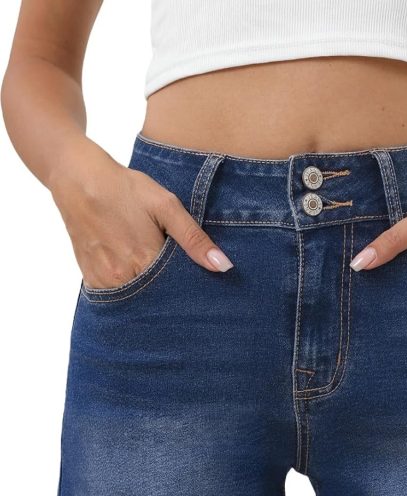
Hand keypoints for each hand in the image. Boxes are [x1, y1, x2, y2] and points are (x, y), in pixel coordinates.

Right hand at [49, 138, 232, 289]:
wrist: (79, 179)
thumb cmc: (125, 189)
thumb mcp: (166, 206)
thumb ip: (194, 239)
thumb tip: (223, 267)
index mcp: (145, 260)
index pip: (178, 291)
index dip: (190, 289)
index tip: (198, 285)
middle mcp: (123, 277)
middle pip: (157, 299)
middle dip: (170, 294)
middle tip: (176, 276)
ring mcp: (104, 281)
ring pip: (137, 301)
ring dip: (149, 294)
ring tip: (152, 270)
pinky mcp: (91, 280)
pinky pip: (117, 297)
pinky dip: (129, 291)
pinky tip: (135, 273)